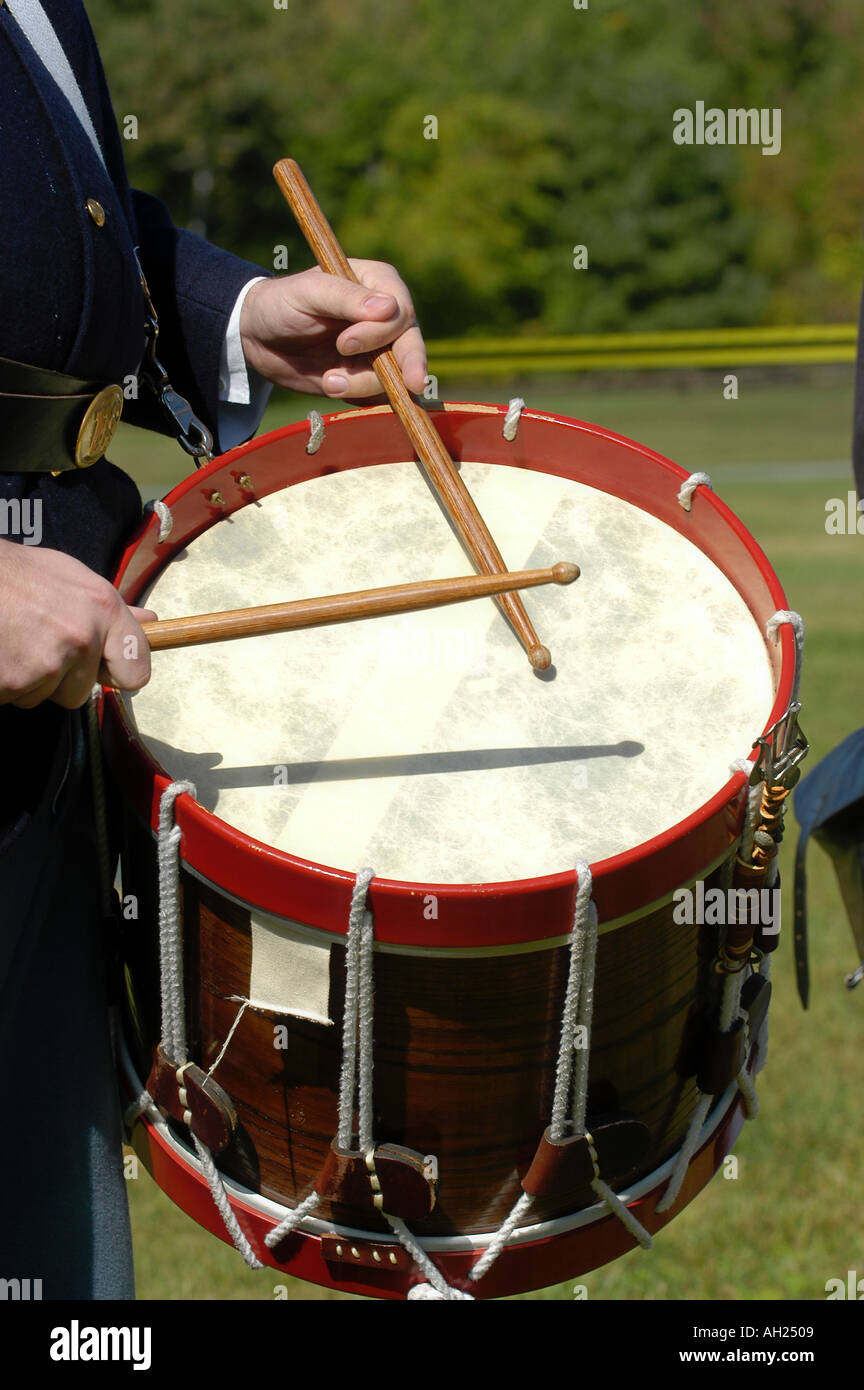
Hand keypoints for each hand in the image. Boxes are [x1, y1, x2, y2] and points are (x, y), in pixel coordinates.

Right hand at [0, 540, 154, 708]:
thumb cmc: (14, 574)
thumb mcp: (70, 577)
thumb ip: (110, 608)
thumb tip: (152, 622)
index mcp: (102, 608)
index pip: (137, 670)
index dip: (121, 675)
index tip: (107, 671)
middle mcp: (81, 638)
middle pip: (81, 691)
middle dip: (59, 677)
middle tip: (34, 642)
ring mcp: (46, 663)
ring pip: (44, 696)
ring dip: (28, 679)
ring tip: (12, 640)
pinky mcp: (14, 681)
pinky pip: (15, 697)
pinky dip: (5, 681)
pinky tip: (1, 650)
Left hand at [238, 260, 426, 400]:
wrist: (258, 338)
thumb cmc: (281, 303)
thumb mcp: (308, 293)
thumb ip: (345, 297)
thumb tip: (390, 308)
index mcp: (378, 284)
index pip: (401, 312)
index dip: (383, 332)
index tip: (346, 344)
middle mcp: (386, 317)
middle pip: (410, 346)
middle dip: (403, 368)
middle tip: (409, 386)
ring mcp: (379, 350)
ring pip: (396, 376)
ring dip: (364, 385)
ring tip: (328, 381)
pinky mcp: (368, 378)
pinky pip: (380, 396)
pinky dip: (362, 398)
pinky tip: (333, 387)